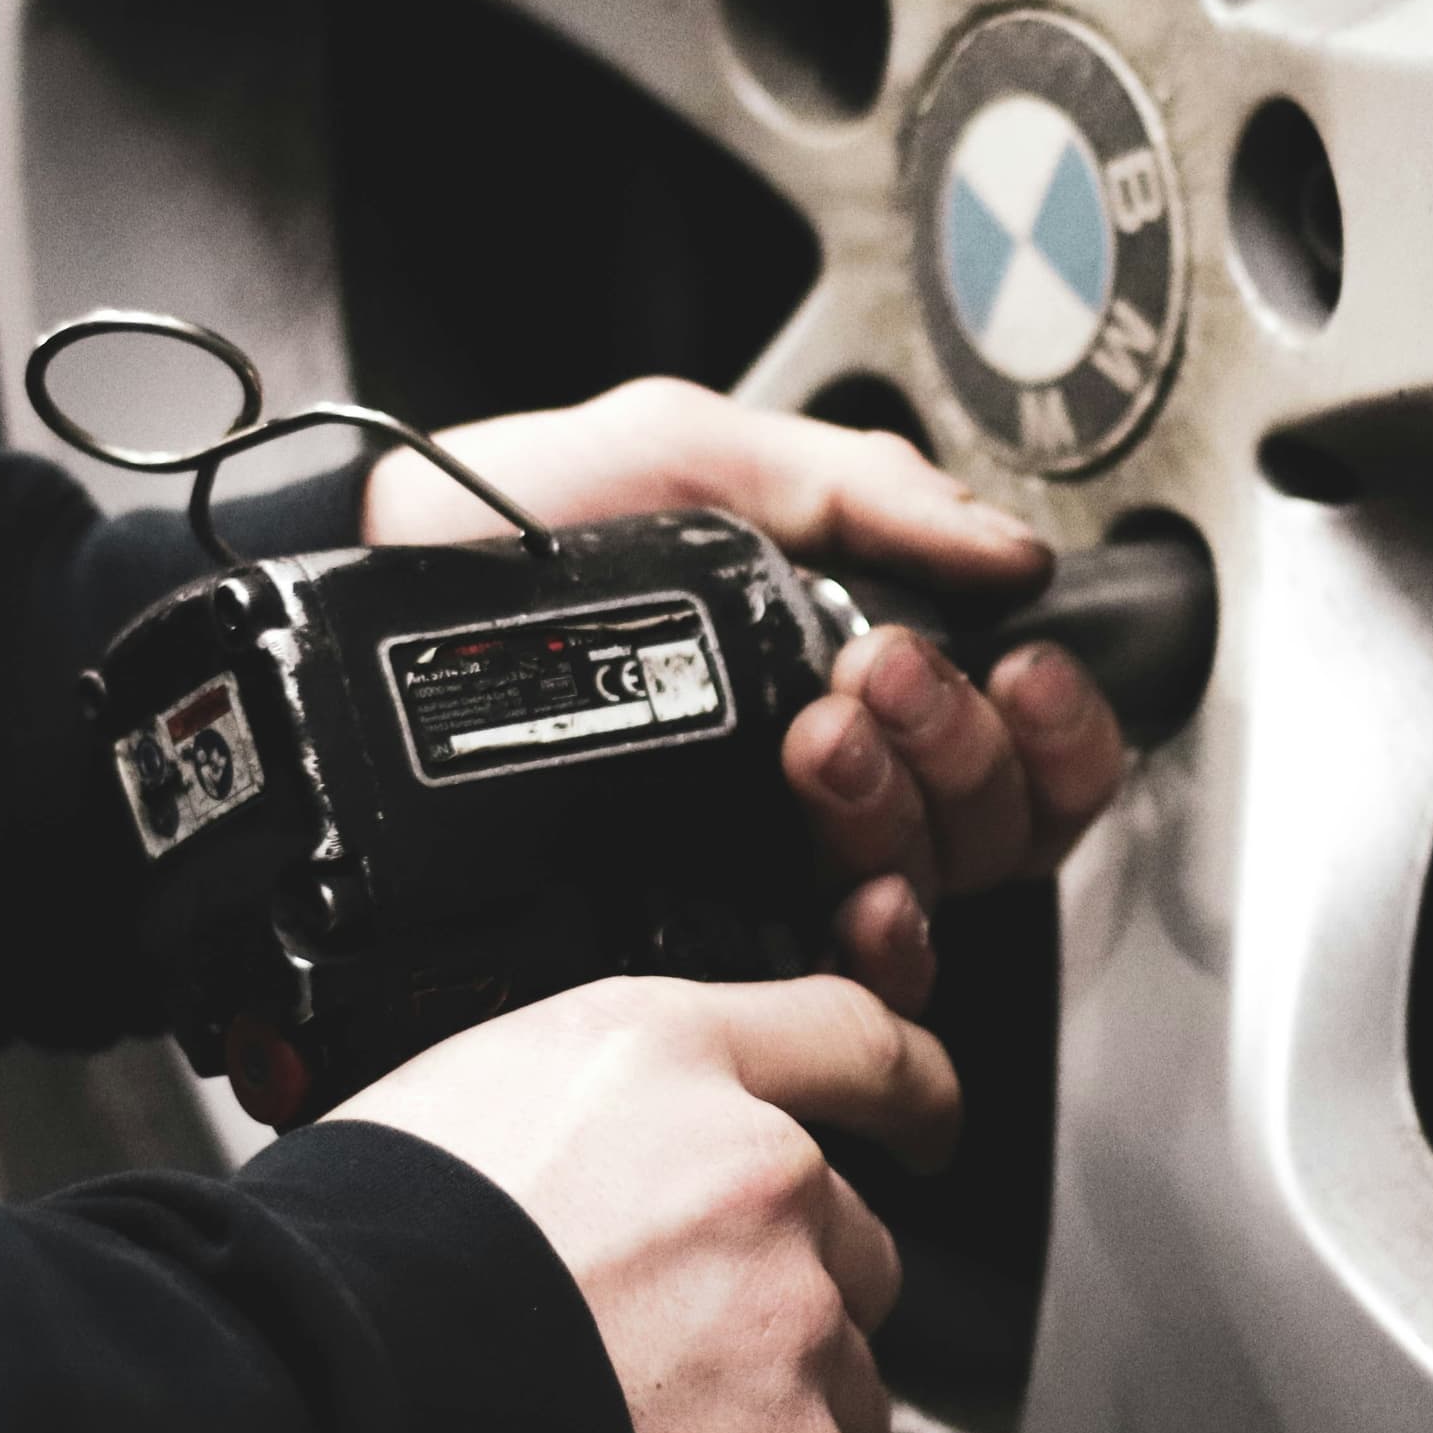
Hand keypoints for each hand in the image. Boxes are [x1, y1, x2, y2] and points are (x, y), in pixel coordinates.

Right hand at [330, 972, 958, 1432]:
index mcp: (663, 1056)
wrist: (305, 1422)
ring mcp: (787, 1322)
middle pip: (851, 1241)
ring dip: (784, 1422)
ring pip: (855, 1380)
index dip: (908, 1089)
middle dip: (784, 1301)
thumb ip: (587, 1111)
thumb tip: (609, 1163)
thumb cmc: (338, 1269)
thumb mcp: (455, 1097)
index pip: (854, 1036)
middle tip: (662, 1362)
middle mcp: (755, 1170)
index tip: (927, 1120)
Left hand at [363, 379, 1132, 1008]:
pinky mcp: (704, 927)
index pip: (1019, 739)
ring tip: (822, 735)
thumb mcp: (699, 453)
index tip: (1017, 664)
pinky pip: (846, 978)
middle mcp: (830, 780)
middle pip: (996, 821)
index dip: (1055, 719)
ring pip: (933, 890)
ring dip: (907, 811)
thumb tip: (1014, 550)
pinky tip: (857, 893)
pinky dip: (881, 937)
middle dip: (961, 741)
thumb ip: (863, 489)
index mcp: (849, 667)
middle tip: (875, 668)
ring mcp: (771, 861)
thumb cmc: (519, 514)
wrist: (376, 581)